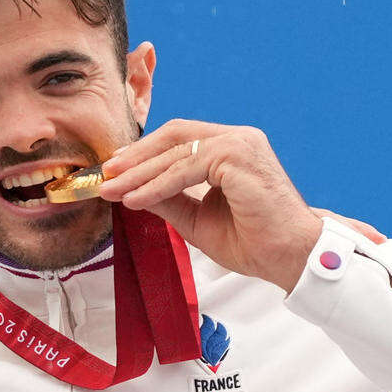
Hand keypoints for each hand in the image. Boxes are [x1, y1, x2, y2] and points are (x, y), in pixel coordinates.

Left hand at [97, 119, 325, 292]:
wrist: (287, 256)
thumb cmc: (250, 240)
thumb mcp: (195, 217)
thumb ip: (166, 199)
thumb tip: (130, 189)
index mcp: (230, 148)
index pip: (179, 139)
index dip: (144, 152)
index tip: (114, 170)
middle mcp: (237, 138)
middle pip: (174, 135)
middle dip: (135, 156)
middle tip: (104, 175)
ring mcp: (240, 143)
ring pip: (176, 152)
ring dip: (138, 173)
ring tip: (111, 191)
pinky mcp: (238, 157)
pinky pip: (185, 169)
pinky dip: (156, 185)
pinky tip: (135, 199)